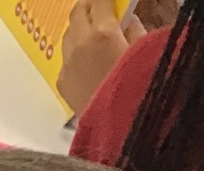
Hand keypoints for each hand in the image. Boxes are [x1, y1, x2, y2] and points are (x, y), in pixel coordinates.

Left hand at [59, 0, 142, 114]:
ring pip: (67, 36)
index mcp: (103, 32)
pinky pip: (65, 59)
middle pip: (77, 15)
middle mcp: (79, 45)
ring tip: (89, 30)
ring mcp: (66, 64)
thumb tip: (125, 20)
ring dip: (78, 28)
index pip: (98, 2)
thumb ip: (133, 30)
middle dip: (86, 7)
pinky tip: (84, 59)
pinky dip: (73, 52)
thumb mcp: (142, 51)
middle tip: (95, 6)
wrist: (116, 124)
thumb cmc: (137, 86)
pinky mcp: (61, 82)